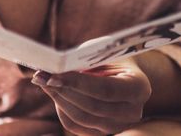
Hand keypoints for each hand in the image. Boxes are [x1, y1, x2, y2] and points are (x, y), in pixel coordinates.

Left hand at [32, 59, 150, 135]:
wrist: (126, 74)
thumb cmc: (113, 56)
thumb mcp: (105, 52)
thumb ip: (86, 60)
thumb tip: (56, 66)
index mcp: (139, 87)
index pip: (106, 90)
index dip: (78, 83)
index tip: (54, 75)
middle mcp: (133, 112)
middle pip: (92, 106)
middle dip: (64, 90)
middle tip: (41, 75)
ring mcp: (119, 126)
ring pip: (81, 118)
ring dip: (58, 98)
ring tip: (41, 80)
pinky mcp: (103, 133)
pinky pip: (76, 125)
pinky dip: (61, 107)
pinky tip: (53, 91)